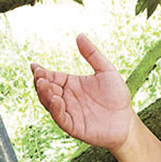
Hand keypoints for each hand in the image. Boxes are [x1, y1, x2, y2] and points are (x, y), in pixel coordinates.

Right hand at [31, 33, 132, 150]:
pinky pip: (60, 117)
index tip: (34, 66)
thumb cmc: (117, 95)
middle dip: (41, 82)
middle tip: (39, 75)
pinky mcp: (73, 126)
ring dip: (45, 94)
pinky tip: (56, 99)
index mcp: (71, 84)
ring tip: (43, 84)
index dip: (42, 72)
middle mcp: (67, 97)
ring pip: (50, 103)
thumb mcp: (105, 70)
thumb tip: (80, 35)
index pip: (52, 76)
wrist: (126, 119)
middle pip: (47, 89)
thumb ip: (92, 54)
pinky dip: (55, 109)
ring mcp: (69, 112)